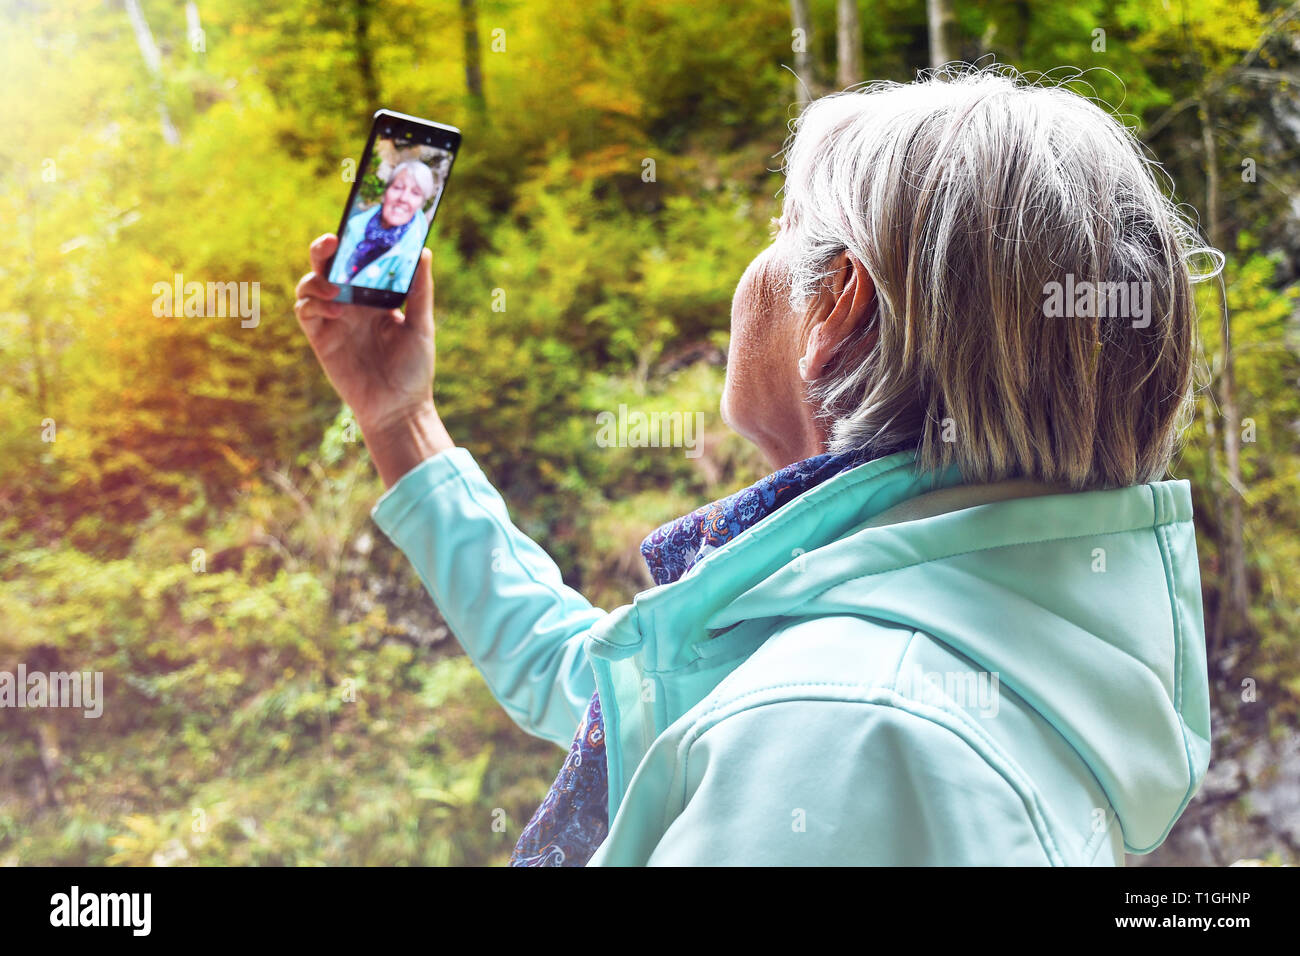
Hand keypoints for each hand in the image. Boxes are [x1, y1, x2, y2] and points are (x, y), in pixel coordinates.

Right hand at [294, 234, 452, 484]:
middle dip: (323, 249)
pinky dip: (312, 303)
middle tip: (331, 242)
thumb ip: (420, 290)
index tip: (354, 228)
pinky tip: (334, 310)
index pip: (357, 261)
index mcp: (375, 296)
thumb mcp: (421, 326)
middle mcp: (352, 304)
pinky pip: (305, 311)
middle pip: (327, 266)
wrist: (398, 408)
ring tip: (335, 288)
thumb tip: (423, 252)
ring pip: (310, 285)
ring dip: (316, 278)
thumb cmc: (414, 369)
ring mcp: (334, 320)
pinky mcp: (321, 339)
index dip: (351, 243)